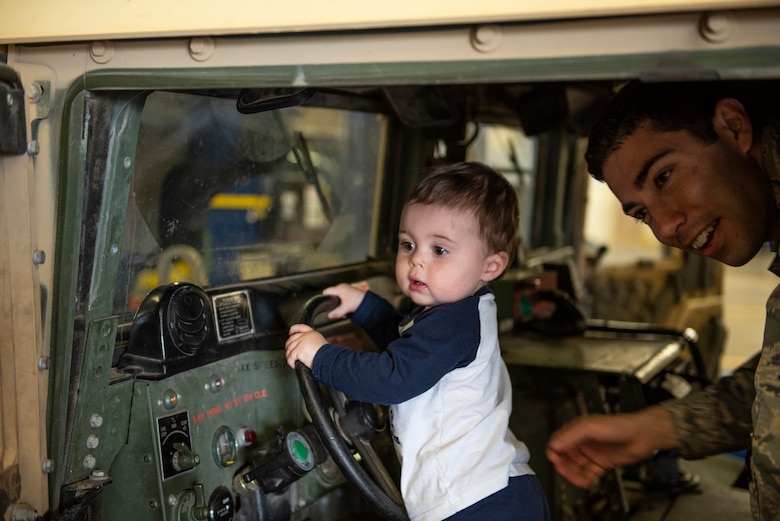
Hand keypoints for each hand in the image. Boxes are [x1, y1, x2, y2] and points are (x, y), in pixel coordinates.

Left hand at [285, 324, 327, 368]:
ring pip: (290, 349)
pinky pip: (290, 357)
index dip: (293, 329)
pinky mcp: (299, 350)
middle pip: (291, 339)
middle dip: (288, 346)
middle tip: (290, 352)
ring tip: (292, 361)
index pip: (300, 327)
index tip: (290, 332)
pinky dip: (290, 362)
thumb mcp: (320, 343)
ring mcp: (301, 342)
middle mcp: (306, 336)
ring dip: (289, 356)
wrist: (327, 358)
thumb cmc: (326, 354)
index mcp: (312, 333)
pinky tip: (293, 364)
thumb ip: (312, 342)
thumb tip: (305, 348)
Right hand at [323, 283, 366, 318]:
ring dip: (337, 300)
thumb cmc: (358, 301)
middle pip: (332, 293)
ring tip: (339, 307)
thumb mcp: (345, 309)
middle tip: (330, 307)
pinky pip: (343, 295)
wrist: (368, 301)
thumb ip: (336, 313)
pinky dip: (342, 300)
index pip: (326, 291)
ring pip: (337, 294)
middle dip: (331, 300)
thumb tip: (329, 316)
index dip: (323, 297)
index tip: (322, 303)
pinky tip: (345, 305)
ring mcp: (347, 288)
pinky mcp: (351, 291)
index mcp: (339, 289)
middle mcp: (342, 287)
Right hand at [545, 405, 678, 488]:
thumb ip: (570, 435)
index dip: (554, 451)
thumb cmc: (617, 426)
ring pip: (576, 467)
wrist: (641, 436)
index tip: (555, 461)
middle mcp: (583, 442)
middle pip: (565, 457)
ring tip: (576, 480)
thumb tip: (554, 445)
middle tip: (565, 472)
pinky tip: (585, 482)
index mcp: (577, 430)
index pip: (558, 442)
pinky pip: (588, 474)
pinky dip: (584, 479)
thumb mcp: (589, 427)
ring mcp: (592, 454)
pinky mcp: (602, 464)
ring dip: (573, 474)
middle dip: (563, 465)